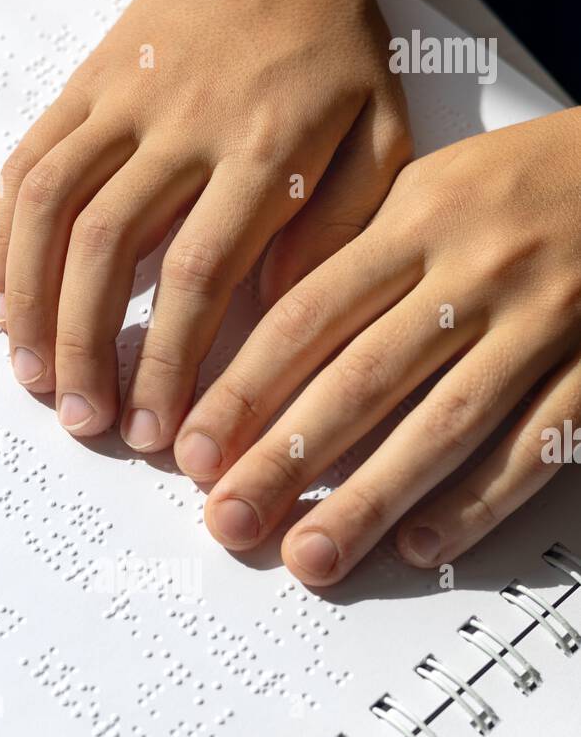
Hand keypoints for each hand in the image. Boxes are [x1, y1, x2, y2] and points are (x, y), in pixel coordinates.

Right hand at [0, 0, 409, 446]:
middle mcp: (179, 125)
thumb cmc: (332, 49)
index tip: (156, 430)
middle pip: (108, 250)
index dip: (166, 361)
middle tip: (85, 423)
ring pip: (50, 209)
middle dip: (86, 348)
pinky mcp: (80, 88)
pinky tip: (4, 304)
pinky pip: (24, 166)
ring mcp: (118, 102)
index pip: (199, 273)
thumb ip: (337, 225)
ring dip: (31, 305)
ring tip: (33, 379)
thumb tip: (274, 312)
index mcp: (262, 149)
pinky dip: (4, 242)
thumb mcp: (379, 132)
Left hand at [174, 109, 580, 583]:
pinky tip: (421, 544)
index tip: (194, 451)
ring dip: (369, 499)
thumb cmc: (533, 180)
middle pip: (361, 378)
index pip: (308, 315)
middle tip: (228, 521)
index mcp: (418, 217)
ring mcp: (542, 320)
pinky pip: (536, 444)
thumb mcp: (435, 186)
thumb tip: (265, 331)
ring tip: (312, 555)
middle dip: (284, 458)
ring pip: (443, 422)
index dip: (244, 391)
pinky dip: (477, 499)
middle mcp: (475, 268)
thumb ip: (357, 253)